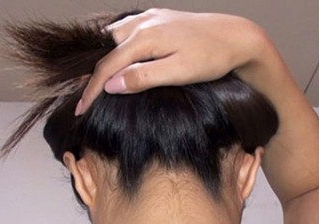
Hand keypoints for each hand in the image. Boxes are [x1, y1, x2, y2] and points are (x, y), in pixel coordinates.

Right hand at [76, 9, 266, 114]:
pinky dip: (117, 45)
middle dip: (93, 76)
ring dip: (105, 59)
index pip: (108, 68)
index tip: (82, 111)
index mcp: (145, 38)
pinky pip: (126, 29)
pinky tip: (120, 56)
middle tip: (86, 101)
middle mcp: (142, 23)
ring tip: (98, 83)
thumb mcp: (179, 72)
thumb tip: (112, 85)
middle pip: (106, 52)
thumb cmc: (213, 57)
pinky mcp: (158, 17)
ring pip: (113, 38)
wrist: (236, 36)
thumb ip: (144, 77)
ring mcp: (149, 17)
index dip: (91, 91)